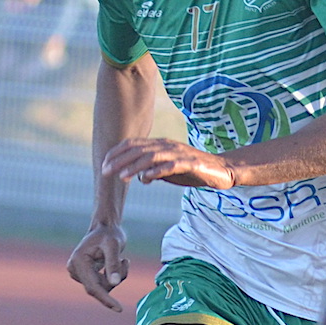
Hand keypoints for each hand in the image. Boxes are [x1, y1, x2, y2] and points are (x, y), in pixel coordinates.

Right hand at [66, 223, 129, 309]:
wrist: (105, 228)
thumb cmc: (109, 234)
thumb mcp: (114, 246)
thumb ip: (113, 264)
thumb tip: (114, 283)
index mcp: (78, 261)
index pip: (92, 286)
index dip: (106, 298)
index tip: (119, 308)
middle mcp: (74, 268)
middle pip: (98, 288)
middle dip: (114, 280)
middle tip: (125, 261)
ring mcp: (78, 273)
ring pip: (102, 288)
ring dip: (116, 277)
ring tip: (121, 259)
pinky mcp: (84, 276)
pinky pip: (102, 285)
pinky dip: (113, 277)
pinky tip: (117, 262)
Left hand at [98, 137, 234, 189]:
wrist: (222, 170)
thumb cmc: (194, 171)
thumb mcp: (170, 172)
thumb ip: (155, 172)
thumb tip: (140, 177)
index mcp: (161, 145)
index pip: (134, 145)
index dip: (117, 153)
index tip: (103, 164)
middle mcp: (168, 146)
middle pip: (139, 149)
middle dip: (119, 160)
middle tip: (105, 171)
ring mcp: (179, 153)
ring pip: (152, 157)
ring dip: (134, 166)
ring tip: (121, 177)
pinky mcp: (191, 163)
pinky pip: (171, 166)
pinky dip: (157, 171)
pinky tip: (145, 179)